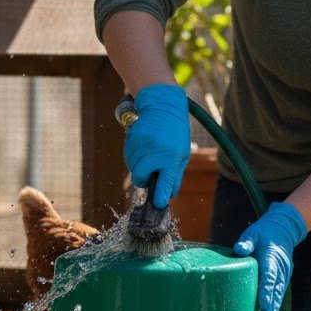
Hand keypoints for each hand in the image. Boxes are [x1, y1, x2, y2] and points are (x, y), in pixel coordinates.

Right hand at [123, 84, 190, 207]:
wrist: (163, 106)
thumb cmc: (176, 134)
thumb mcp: (182, 154)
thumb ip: (174, 175)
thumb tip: (166, 196)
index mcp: (172, 158)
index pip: (165, 181)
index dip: (160, 194)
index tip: (157, 204)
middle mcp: (156, 152)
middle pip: (140, 179)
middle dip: (142, 181)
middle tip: (148, 175)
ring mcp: (142, 146)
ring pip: (132, 169)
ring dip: (139, 167)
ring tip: (150, 152)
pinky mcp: (131, 140)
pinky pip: (128, 157)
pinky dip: (134, 157)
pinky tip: (143, 146)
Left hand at [233, 202, 307, 310]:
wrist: (284, 229)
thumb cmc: (264, 232)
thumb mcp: (254, 233)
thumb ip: (247, 241)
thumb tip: (238, 249)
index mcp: (271, 256)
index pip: (269, 275)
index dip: (266, 290)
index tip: (263, 303)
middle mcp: (280, 267)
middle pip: (276, 290)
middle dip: (272, 307)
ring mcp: (284, 273)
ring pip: (279, 294)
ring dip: (275, 310)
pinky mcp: (283, 278)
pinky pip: (280, 293)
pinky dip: (276, 305)